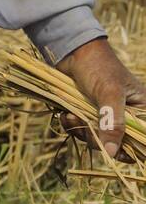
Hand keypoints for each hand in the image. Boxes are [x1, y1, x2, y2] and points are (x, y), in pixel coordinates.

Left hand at [55, 38, 145, 159]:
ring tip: (71, 114)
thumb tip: (112, 152)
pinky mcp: (88, 114)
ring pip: (95, 139)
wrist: (72, 51)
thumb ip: (113, 123)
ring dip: (81, 130)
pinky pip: (81, 131)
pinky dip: (72, 125)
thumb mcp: (109, 94)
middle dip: (96, 137)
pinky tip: (66, 114)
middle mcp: (125, 116)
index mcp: (141, 110)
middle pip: (115, 145)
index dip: (128, 150)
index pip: (141, 141)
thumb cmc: (98, 67)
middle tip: (85, 124)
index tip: (112, 151)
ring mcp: (105, 116)